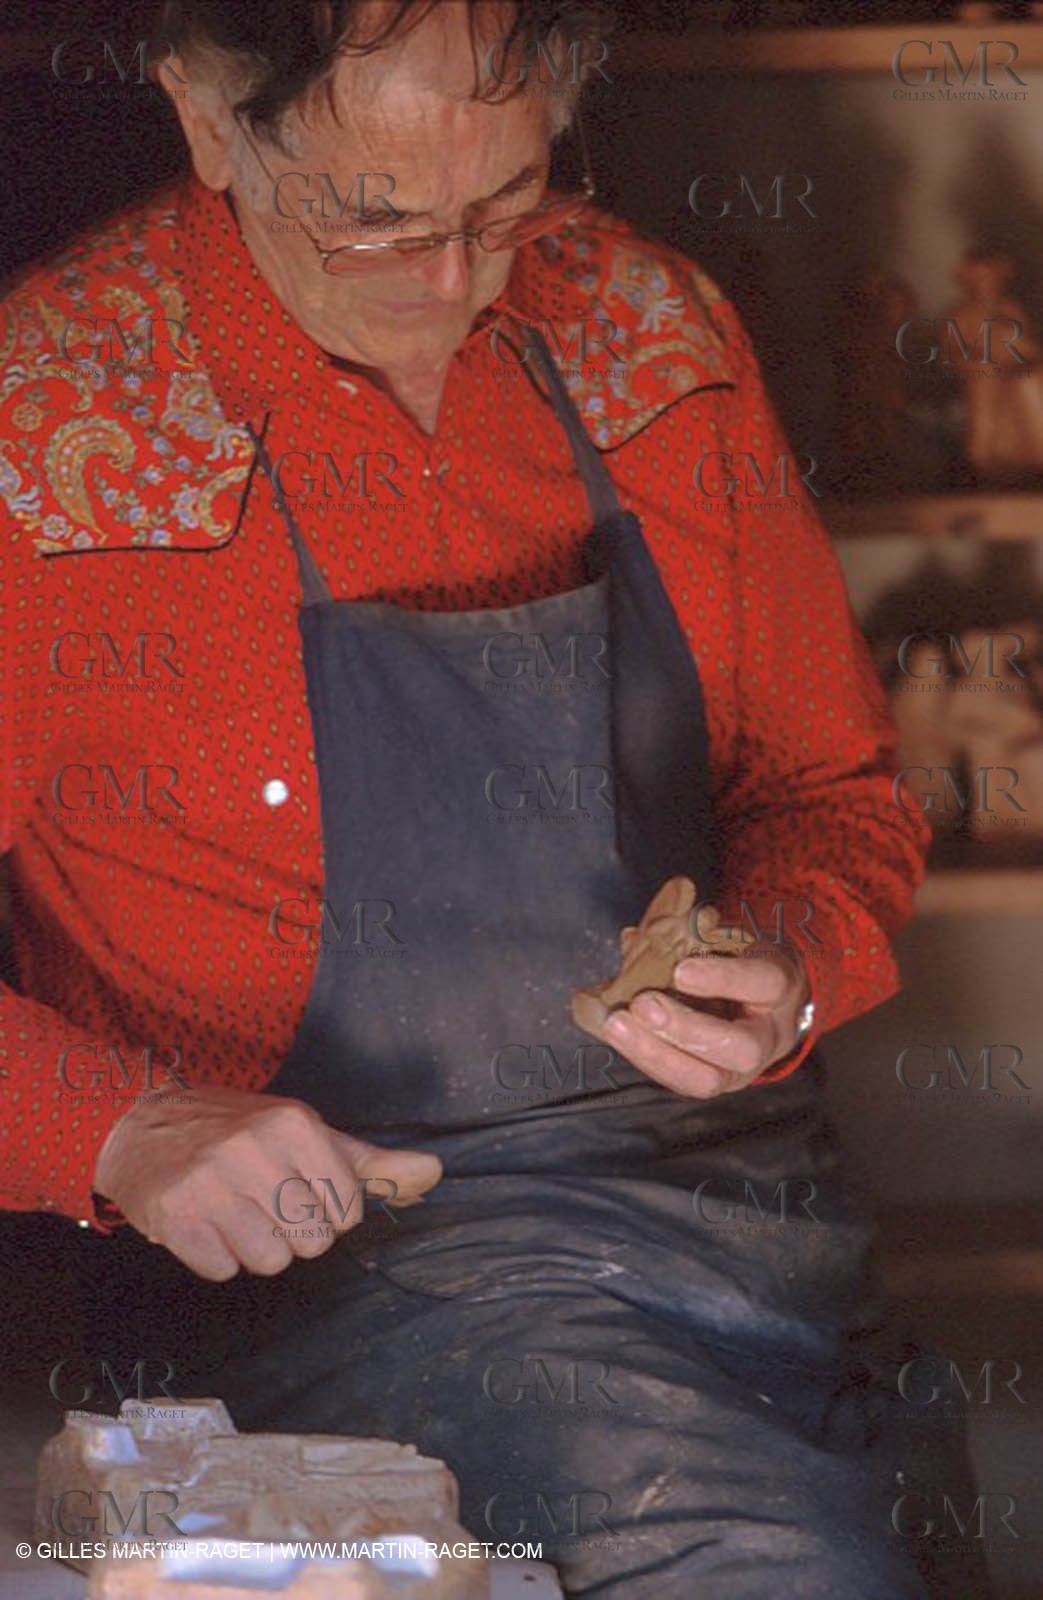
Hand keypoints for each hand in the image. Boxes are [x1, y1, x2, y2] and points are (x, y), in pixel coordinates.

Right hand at [94, 1084, 441, 1280]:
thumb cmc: (239, 1132)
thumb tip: (434, 1173)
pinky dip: (217, 1255)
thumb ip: (371, 1163)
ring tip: (234, 1212)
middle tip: (263, 1202)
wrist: (143, 1125)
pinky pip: (223, 1270)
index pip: (347, 1211)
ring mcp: (211, 1184)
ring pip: (270, 1261)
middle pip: (312, 1242)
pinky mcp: (176, 1217)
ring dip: (254, 1247)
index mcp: (294, 1125)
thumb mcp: (307, 1134)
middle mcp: (253, 1150)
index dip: (327, 1211)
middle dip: (293, 1233)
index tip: (297, 1188)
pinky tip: (206, 1222)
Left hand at [602, 941, 809, 1099]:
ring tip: (617, 1024)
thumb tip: (634, 938)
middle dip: (686, 1028)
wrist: (765, 1005)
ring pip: (708, 1079)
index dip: (723, 978)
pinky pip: (681, 1081)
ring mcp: (742, 1068)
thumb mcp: (728, 939)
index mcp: (780, 986)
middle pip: (741, 1048)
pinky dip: (644, 1056)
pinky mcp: (714, 1082)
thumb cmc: (740, 962)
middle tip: (642, 1004)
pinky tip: (618, 1034)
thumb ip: (686, 935)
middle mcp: (768, 1035)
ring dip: (655, 1052)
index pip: (764, 983)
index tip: (680, 970)